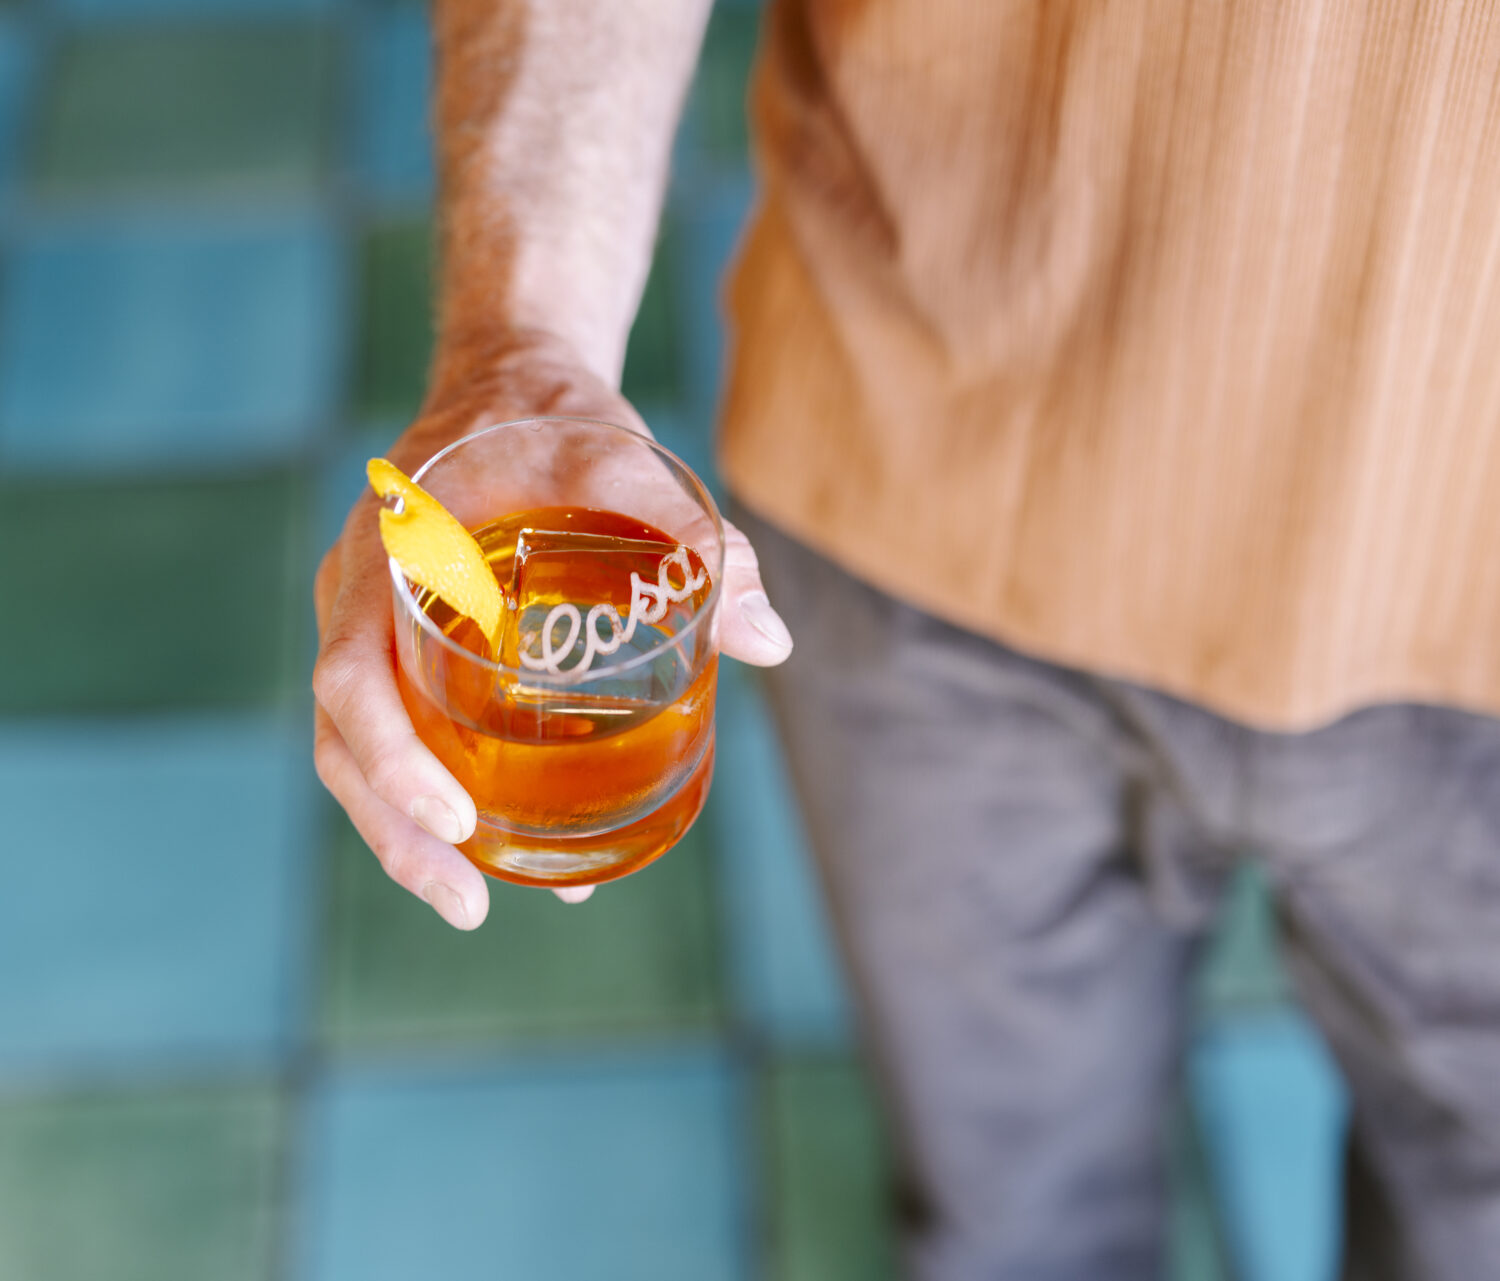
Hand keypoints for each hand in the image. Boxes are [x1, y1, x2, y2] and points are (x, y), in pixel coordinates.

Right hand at [312, 333, 793, 926]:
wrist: (511, 383)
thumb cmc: (554, 417)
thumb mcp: (621, 459)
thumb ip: (692, 537)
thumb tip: (771, 642)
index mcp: (385, 555)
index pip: (350, 672)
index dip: (391, 757)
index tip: (457, 820)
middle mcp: (364, 599)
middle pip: (346, 739)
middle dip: (399, 832)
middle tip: (470, 906)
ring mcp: (381, 627)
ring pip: (366, 750)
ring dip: (414, 835)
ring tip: (483, 900)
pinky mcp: (414, 647)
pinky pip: (409, 729)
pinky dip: (446, 792)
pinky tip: (512, 843)